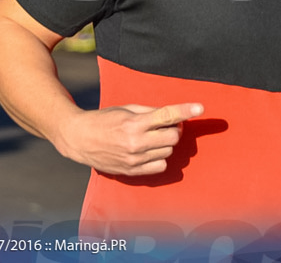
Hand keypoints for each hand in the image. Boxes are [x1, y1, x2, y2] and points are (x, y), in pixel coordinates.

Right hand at [55, 102, 203, 175]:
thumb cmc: (104, 120)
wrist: (80, 139)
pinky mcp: (132, 171)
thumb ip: (151, 112)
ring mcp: (134, 159)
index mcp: (134, 123)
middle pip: (173, 136)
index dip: (185, 110)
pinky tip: (149, 151)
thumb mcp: (126, 109)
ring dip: (165, 144)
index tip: (200, 108)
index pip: (166, 115)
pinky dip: (160, 158)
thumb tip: (174, 115)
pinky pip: (161, 167)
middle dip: (173, 129)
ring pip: (168, 152)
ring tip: (151, 138)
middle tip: (164, 125)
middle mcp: (136, 142)